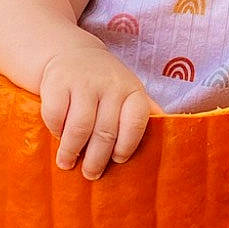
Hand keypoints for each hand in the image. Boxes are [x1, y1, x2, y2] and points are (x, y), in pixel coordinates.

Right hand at [39, 44, 155, 178]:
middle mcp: (110, 85)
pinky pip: (55, 116)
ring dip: (72, 151)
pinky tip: (58, 136)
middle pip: (105, 132)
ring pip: (79, 127)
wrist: (72, 52)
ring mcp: (83, 82)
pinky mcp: (57, 82)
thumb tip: (173, 136)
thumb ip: (147, 111)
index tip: (118, 160)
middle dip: (97, 159)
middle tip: (91, 174)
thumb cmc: (106, 83)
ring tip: (67, 163)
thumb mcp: (129, 91)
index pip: (135, 123)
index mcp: (132, 90)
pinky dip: (56, 130)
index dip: (127, 146)